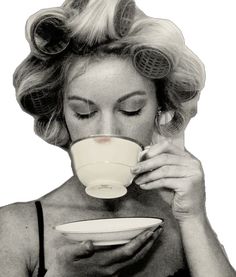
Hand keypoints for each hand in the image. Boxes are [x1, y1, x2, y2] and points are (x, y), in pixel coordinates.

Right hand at [45, 227, 162, 276]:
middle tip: (159, 230)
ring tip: (154, 236)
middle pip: (136, 256)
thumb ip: (79, 249)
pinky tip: (142, 246)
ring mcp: (112, 273)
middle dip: (149, 243)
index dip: (140, 241)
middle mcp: (111, 270)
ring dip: (147, 248)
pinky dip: (139, 253)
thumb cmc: (65, 266)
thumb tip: (89, 243)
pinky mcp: (111, 274)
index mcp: (103, 263)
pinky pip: (130, 263)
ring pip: (135, 261)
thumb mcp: (66, 255)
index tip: (150, 231)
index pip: (127, 252)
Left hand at [132, 141, 205, 222]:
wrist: (190, 215)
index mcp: (188, 158)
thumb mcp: (167, 176)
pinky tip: (145, 186)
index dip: (151, 150)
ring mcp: (193, 173)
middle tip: (134, 169)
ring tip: (138, 179)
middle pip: (164, 157)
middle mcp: (193, 163)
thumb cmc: (177, 195)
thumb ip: (158, 165)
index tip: (140, 158)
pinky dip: (152, 183)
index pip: (167, 145)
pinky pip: (165, 181)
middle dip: (146, 163)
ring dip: (147, 175)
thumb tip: (144, 152)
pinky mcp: (189, 184)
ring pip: (163, 169)